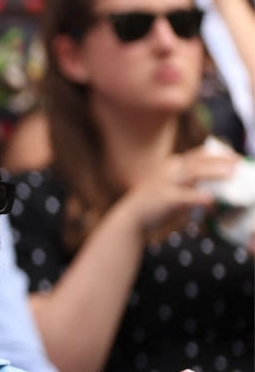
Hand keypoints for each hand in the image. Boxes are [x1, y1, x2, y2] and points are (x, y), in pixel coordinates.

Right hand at [116, 147, 239, 241]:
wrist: (131, 218)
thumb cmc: (155, 204)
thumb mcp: (172, 187)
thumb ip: (192, 184)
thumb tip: (217, 187)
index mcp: (172, 165)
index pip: (199, 153)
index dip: (220, 153)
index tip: (236, 157)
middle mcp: (170, 170)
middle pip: (199, 160)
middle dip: (221, 159)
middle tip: (240, 163)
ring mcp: (166, 183)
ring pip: (194, 172)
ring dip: (215, 172)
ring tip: (232, 174)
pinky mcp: (164, 199)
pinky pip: (185, 197)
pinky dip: (199, 197)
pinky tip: (212, 201)